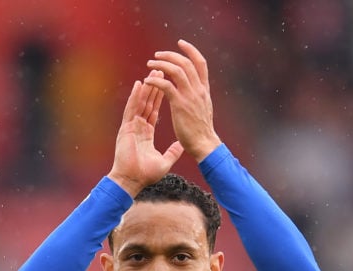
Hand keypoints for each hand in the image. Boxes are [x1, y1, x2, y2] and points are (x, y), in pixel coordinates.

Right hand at [107, 69, 183, 196]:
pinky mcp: (126, 128)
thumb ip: (173, 152)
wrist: (132, 181)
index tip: (166, 85)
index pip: (154, 111)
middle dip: (155, 87)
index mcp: (146, 134)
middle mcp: (138, 127)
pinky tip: (140, 85)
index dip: (160, 98)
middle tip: (160, 71)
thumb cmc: (145, 174)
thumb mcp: (164, 162)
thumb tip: (182, 145)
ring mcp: (131, 127)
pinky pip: (132, 109)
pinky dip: (135, 97)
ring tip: (153, 72)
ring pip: (140, 103)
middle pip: (147, 103)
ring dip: (147, 88)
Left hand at [146, 40, 222, 161]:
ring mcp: (190, 96)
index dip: (191, 50)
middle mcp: (199, 89)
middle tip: (157, 55)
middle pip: (186, 62)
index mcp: (204, 90)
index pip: (201, 63)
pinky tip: (148, 81)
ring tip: (149, 64)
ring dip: (161, 64)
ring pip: (176, 70)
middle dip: (170, 55)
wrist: (205, 144)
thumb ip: (199, 97)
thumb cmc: (202, 131)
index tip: (181, 43)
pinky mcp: (180, 105)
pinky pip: (166, 86)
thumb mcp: (204, 108)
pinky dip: (156, 80)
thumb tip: (195, 91)